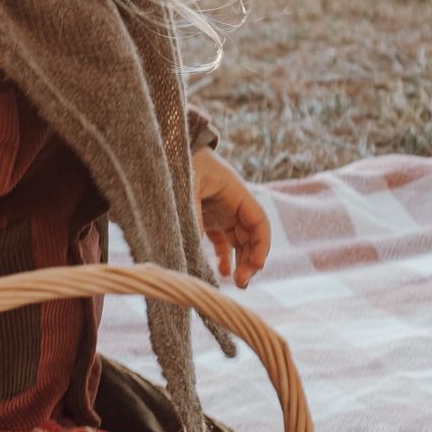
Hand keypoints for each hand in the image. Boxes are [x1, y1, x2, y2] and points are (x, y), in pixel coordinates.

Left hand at [193, 147, 269, 287]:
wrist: (170, 148)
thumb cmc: (180, 162)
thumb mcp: (187, 188)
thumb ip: (193, 216)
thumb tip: (195, 249)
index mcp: (236, 193)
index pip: (259, 222)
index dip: (261, 245)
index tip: (256, 265)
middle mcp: (234, 205)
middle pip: (252, 237)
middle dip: (251, 261)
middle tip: (242, 282)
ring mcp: (222, 213)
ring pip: (239, 242)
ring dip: (241, 262)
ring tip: (236, 283)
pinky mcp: (210, 219)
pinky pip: (223, 242)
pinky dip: (225, 257)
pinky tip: (222, 273)